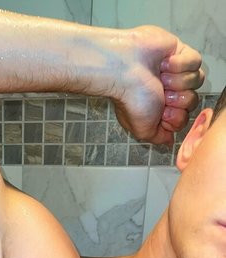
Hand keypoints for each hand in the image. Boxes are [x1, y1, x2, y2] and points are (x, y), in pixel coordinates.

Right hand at [112, 25, 203, 144]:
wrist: (125, 69)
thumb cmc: (131, 100)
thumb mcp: (143, 130)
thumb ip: (158, 137)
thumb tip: (169, 141)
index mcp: (160, 109)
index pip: (183, 118)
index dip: (177, 118)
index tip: (162, 113)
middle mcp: (168, 92)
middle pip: (192, 101)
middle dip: (178, 100)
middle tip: (161, 95)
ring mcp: (175, 72)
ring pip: (196, 81)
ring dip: (178, 82)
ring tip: (160, 78)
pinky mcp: (180, 52)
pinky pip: (196, 62)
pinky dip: (180, 65)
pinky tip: (164, 64)